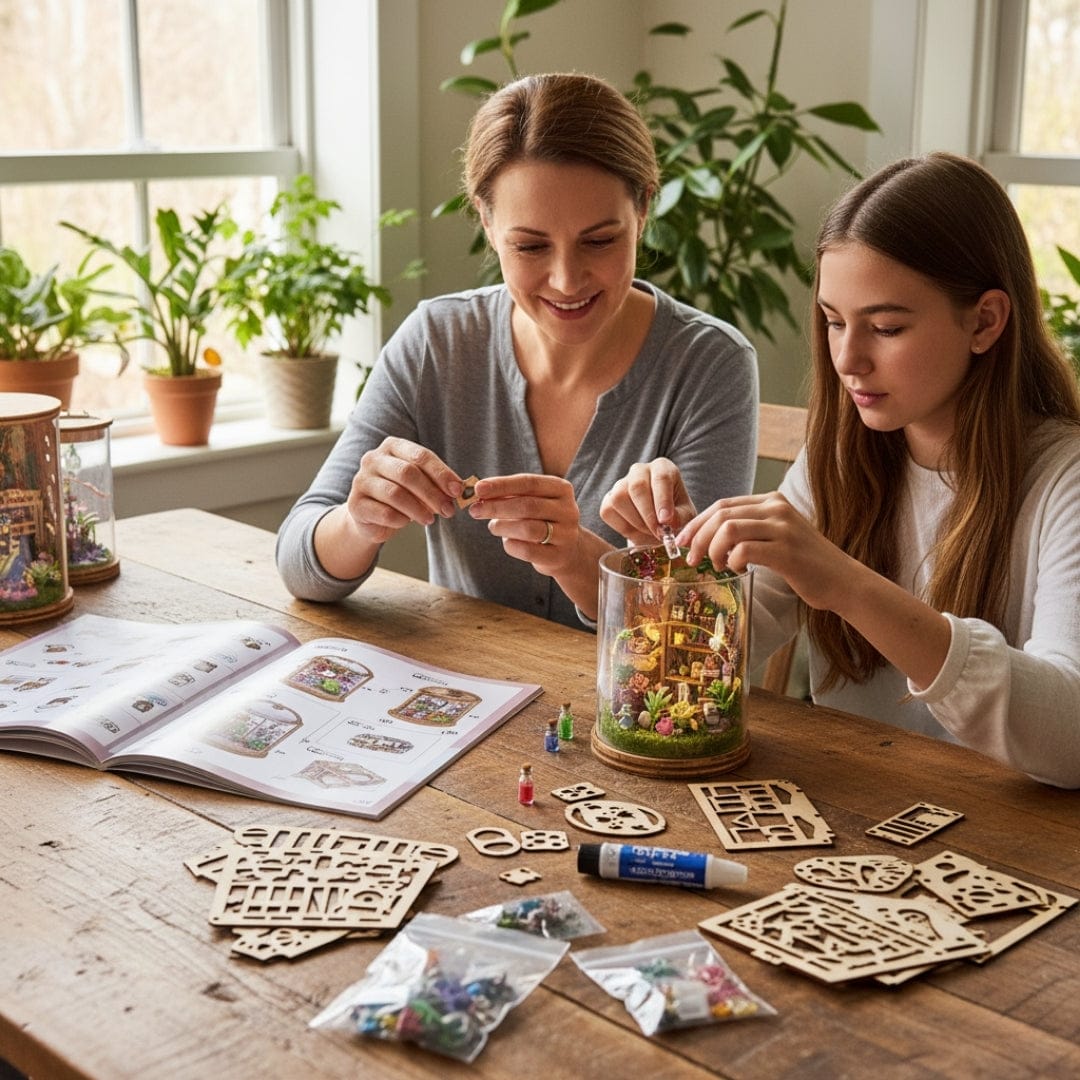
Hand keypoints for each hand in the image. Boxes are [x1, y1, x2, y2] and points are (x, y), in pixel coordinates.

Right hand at [344, 436, 461, 545]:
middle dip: (432, 493)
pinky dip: (400, 520)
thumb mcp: (420, 484)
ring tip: (430, 520)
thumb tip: (460, 489)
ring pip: (395, 494)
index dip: (441, 474)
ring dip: (418, 509)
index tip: (457, 490)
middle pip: (407, 473)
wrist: (370, 516)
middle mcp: (373, 459)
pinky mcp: (355, 504)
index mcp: (392, 446)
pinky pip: (384, 513)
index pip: (420, 456)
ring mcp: (361, 480)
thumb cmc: (401, 494)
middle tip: (448, 510)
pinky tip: (406, 522)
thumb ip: (437, 482)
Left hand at [468, 473, 582, 575]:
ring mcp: (566, 535)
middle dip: (496, 507)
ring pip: (528, 529)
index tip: (478, 489)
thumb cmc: (541, 519)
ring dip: (503, 527)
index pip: (529, 483)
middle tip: (475, 510)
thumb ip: (509, 495)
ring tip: (492, 526)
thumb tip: (479, 492)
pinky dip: (510, 544)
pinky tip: (506, 541)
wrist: (567, 550)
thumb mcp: (531, 501)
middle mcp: (568, 510)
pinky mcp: (558, 557)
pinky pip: (528, 551)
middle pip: (528, 506)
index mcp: (561, 489)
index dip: (502, 485)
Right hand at [599, 458, 696, 544]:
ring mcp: (621, 483)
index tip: (665, 520)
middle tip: (658, 532)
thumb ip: (679, 517)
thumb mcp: (685, 516)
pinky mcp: (608, 499)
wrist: (658, 525)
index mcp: (662, 468)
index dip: (662, 500)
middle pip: (637, 487)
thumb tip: (667, 522)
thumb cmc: (675, 515)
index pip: (661, 477)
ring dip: (636, 521)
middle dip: (648, 514)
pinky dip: (622, 526)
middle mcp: (639, 471)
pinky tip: (636, 530)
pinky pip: (608, 511)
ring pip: (620, 498)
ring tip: (649, 531)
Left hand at [677, 492, 854, 610]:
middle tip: (692, 559)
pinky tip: (739, 570)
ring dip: (713, 550)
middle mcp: (777, 508)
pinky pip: (744, 550)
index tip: (682, 541)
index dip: (697, 523)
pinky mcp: (786, 551)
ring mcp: (783, 528)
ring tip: (717, 566)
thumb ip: (749, 529)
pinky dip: (733, 561)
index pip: (722, 505)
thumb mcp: (776, 535)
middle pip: (721, 515)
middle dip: (698, 538)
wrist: (842, 580)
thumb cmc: (804, 563)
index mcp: (772, 501)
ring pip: (728, 530)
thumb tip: (707, 536)